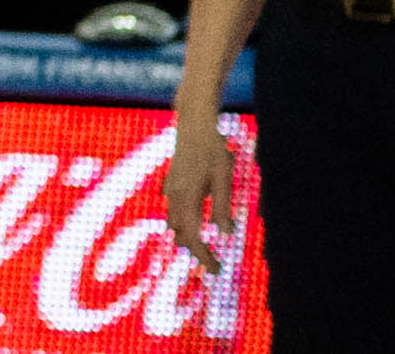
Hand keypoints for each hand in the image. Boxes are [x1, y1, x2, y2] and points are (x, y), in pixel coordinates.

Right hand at [162, 111, 236, 271]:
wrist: (194, 123)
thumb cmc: (212, 149)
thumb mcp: (224, 178)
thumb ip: (222, 207)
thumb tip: (224, 234)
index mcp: (187, 197)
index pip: (193, 238)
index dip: (204, 257)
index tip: (217, 270)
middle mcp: (174, 196)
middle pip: (180, 234)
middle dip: (195, 251)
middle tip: (214, 263)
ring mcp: (170, 188)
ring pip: (174, 224)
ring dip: (187, 238)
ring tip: (204, 247)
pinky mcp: (171, 182)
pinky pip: (173, 211)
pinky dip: (183, 224)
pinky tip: (195, 222)